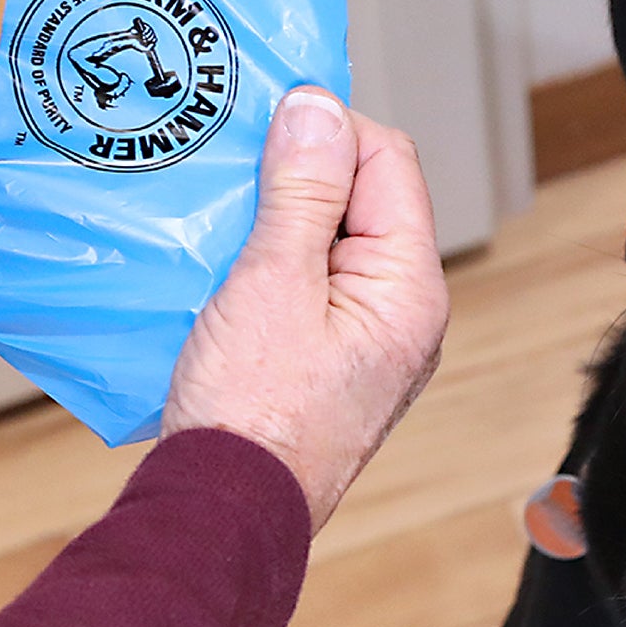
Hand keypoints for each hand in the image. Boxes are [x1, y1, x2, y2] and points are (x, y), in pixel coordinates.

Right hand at [162, 89, 449, 527]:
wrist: (222, 519)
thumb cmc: (252, 415)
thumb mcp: (272, 282)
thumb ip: (301, 190)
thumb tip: (319, 108)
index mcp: (409, 287)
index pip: (388, 159)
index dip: (327, 128)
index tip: (260, 121)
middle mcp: (402, 312)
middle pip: (360, 198)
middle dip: (294, 173)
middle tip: (228, 166)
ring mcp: (365, 341)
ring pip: (326, 242)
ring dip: (272, 219)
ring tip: (216, 216)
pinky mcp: (326, 364)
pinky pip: (304, 286)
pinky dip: (264, 265)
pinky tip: (217, 266)